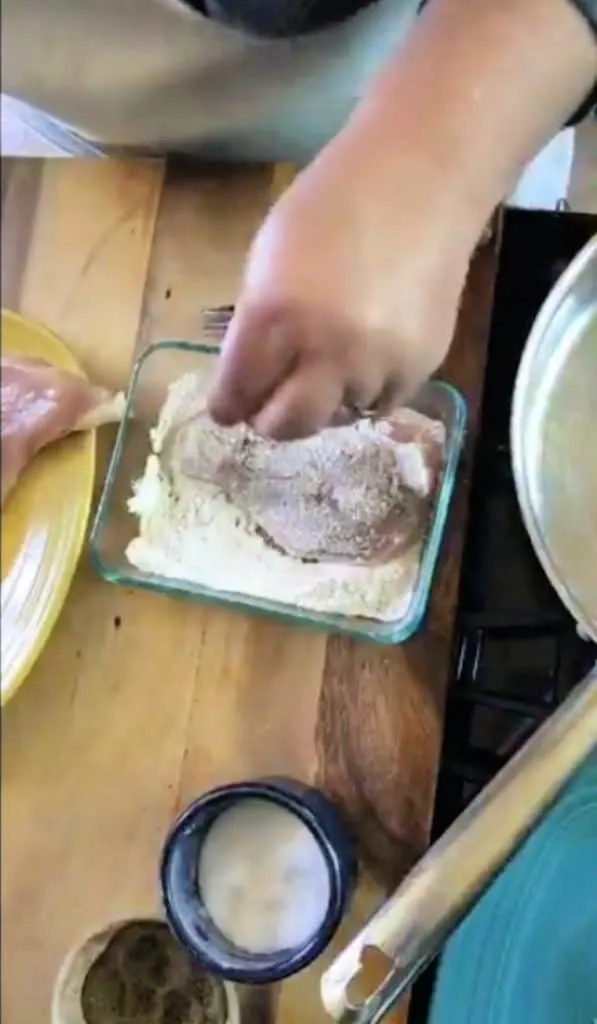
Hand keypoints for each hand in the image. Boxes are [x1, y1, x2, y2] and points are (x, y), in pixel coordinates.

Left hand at [208, 115, 484, 439]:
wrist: (421, 179)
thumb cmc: (332, 206)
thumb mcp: (267, 259)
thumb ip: (256, 325)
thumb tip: (251, 381)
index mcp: (274, 315)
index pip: (237, 393)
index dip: (229, 404)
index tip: (230, 406)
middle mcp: (326, 350)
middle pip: (287, 425)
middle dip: (271, 420)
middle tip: (271, 404)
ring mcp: (378, 364)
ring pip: (336, 417)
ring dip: (326, 399)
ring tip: (331, 359)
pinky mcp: (420, 367)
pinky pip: (380, 404)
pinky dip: (366, 391)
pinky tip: (366, 356)